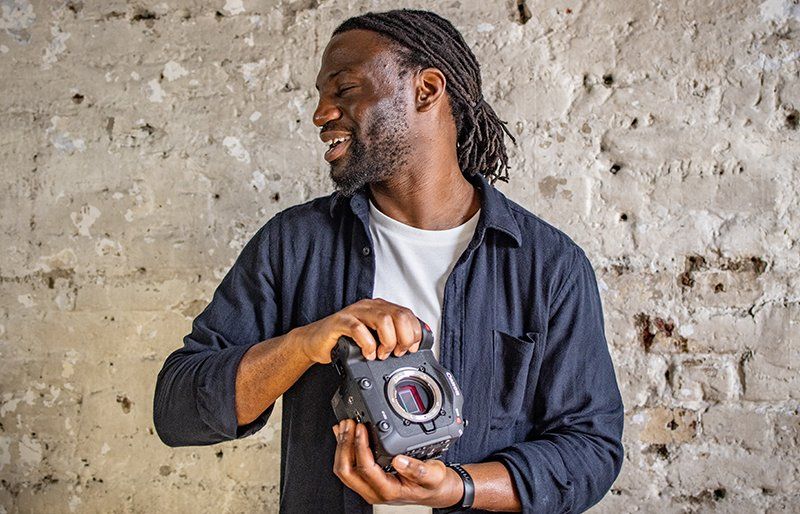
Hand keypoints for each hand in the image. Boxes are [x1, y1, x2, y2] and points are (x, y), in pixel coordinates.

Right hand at [294, 298, 423, 363]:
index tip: (411, 349)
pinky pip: (359, 329)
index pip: (407, 314)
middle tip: (397, 353)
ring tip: (382, 354)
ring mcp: (355, 312)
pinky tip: (367, 353)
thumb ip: (389, 338)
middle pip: (399, 315)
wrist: (315, 341)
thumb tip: (411, 347)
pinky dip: (367, 345)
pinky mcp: (341, 321)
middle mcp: (369, 307)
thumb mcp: (373, 338)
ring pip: (383, 320)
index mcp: (380, 308)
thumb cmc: (344, 340)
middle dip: (404, 338)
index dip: (414, 334)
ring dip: (388, 341)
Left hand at [332, 419, 463, 506]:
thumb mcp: (433, 475)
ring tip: (345, 425)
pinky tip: (344, 435)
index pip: (365, 468)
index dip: (360, 446)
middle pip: (346, 471)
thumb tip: (399, 460)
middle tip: (349, 424)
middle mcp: (374, 491)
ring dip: (342, 445)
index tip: (361, 428)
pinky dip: (344, 448)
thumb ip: (418, 470)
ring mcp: (368, 487)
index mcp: (388, 491)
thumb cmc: (433, 484)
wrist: (434, 491)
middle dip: (345, 444)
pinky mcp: (367, 480)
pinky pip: (349, 466)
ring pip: (344, 469)